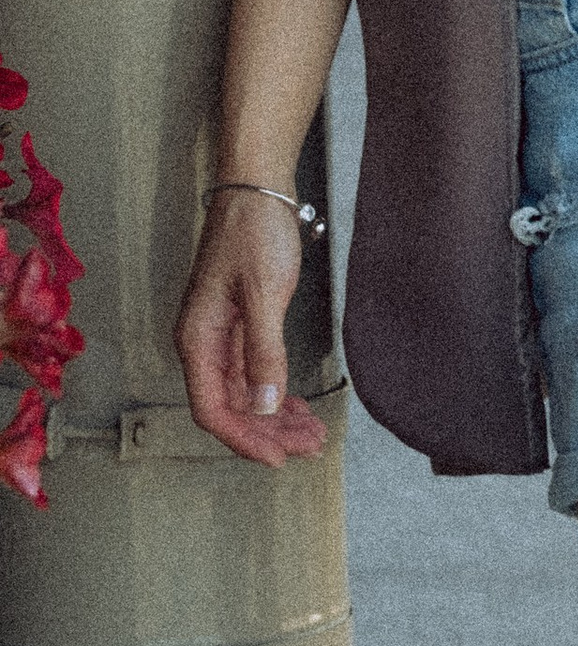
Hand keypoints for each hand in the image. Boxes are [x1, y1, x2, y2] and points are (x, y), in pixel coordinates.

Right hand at [174, 196, 330, 467]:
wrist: (258, 187)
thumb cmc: (254, 231)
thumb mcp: (265, 293)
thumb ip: (264, 352)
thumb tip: (265, 407)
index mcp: (197, 340)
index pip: (214, 410)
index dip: (245, 439)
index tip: (279, 458)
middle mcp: (202, 343)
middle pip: (230, 408)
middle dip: (268, 433)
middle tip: (310, 447)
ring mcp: (220, 335)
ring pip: (244, 393)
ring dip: (275, 417)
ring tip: (312, 434)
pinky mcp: (238, 324)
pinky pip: (252, 373)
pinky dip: (276, 391)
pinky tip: (297, 406)